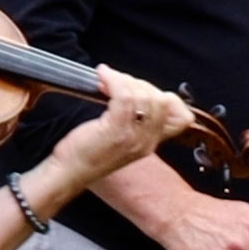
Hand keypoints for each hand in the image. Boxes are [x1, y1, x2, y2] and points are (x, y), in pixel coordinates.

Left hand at [53, 67, 194, 189]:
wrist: (68, 173)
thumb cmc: (86, 154)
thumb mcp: (119, 138)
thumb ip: (133, 120)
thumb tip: (132, 89)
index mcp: (149, 142)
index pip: (180, 116)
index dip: (163, 95)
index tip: (138, 88)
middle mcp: (146, 141)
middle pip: (161, 100)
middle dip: (139, 83)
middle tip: (116, 80)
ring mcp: (133, 136)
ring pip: (144, 97)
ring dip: (124, 80)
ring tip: (106, 78)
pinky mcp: (116, 130)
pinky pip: (125, 96)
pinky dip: (114, 80)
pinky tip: (103, 76)